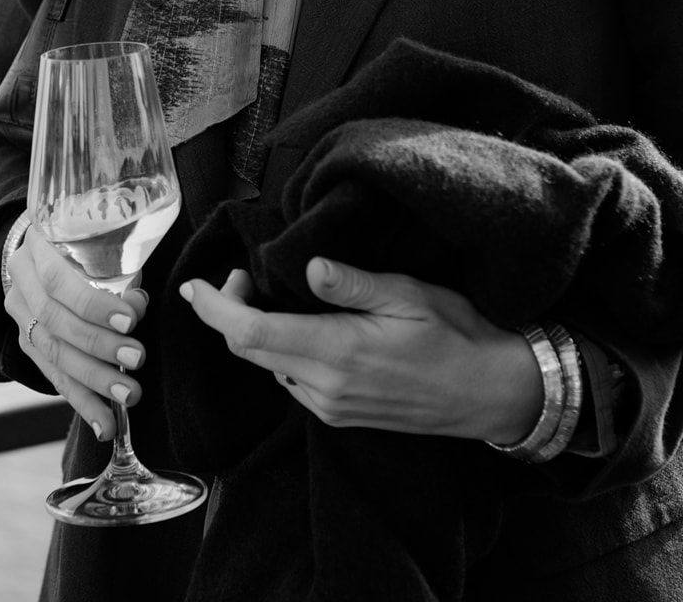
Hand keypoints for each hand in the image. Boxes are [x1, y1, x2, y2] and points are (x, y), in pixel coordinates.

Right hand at [4, 227, 148, 441]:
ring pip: (54, 356)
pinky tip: (103, 423)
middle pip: (56, 324)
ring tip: (128, 395)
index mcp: (37, 248)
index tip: (132, 319)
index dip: (94, 304)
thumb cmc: (86, 242)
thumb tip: (139, 303)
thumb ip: (118, 270)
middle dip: (100, 346)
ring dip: (95, 381)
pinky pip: (53, 377)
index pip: (58, 281)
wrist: (44, 249)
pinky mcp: (28, 345)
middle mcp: (21, 284)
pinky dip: (82, 402)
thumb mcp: (98, 242)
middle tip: (137, 359)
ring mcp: (20, 318)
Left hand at [180, 258, 543, 440]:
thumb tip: (307, 266)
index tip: (193, 286)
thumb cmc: (456, 334)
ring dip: (254, 332)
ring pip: (268, 366)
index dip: (214, 309)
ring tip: (265, 294)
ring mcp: (330, 406)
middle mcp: (325, 386)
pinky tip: (297, 326)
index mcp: (337, 351)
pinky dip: (278, 350)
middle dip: (229, 313)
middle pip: (250, 351)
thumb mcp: (409, 295)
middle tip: (238, 275)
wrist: (489, 393)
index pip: (251, 332)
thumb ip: (353, 283)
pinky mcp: (339, 415)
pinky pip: (291, 381)